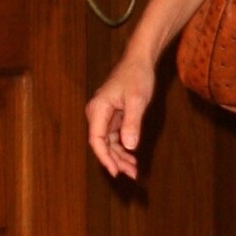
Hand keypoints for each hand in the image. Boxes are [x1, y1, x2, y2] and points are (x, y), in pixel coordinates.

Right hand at [85, 54, 155, 179]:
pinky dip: (123, 147)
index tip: (115, 172)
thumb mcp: (137, 100)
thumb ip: (132, 122)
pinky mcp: (113, 116)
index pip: (96, 140)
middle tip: (132, 174)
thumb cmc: (137, 77)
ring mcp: (104, 115)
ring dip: (120, 157)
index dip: (105, 157)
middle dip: (115, 160)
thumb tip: (129, 145)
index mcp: (98, 109)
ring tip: (134, 170)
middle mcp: (97, 114)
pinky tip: (132, 157)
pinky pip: (115, 137)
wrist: (139, 61)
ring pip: (108, 142)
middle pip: (102, 144)